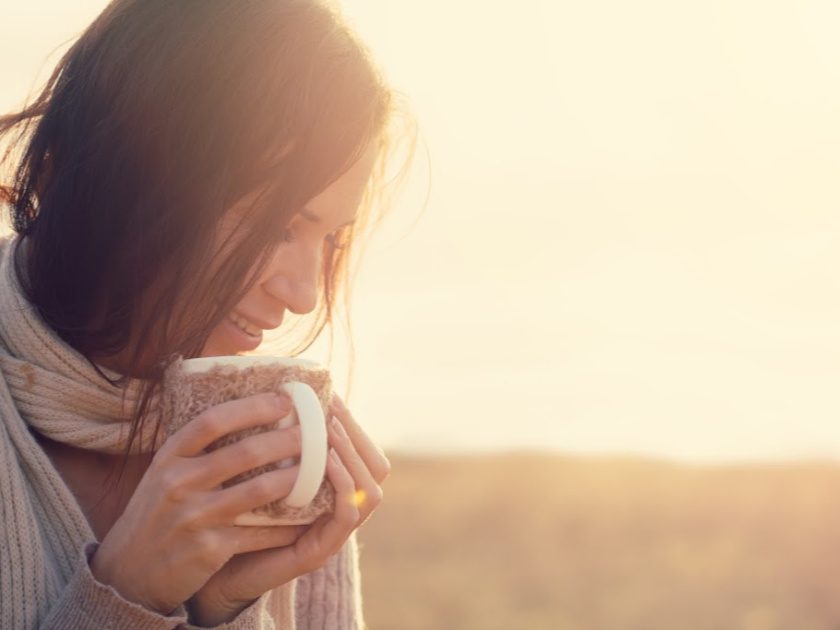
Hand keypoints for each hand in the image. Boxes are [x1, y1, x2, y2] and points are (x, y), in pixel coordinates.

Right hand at [89, 392, 308, 613]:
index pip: (213, 421)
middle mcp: (179, 483)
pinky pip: (259, 532)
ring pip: (260, 489)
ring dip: (296, 478)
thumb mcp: (164, 473)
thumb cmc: (157, 513)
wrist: (129, 573)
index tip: (285, 400)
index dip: (252, 407)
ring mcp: (194, 517)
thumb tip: (245, 411)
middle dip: (287, 440)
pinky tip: (307, 517)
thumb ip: (196, 448)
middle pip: (246, 452)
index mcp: (169, 457)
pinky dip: (286, 525)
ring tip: (320, 468)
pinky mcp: (209, 549)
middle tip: (314, 433)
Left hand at [186, 394, 390, 624]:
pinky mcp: (317, 553)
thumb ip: (276, 444)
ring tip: (330, 431)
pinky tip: (326, 463)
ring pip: (370, 492)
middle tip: (331, 408)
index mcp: (330, 492)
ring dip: (352, 456)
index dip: (352, 422)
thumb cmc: (232, 515)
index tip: (329, 395)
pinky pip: (346, 517)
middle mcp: (338, 512)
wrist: (207, 572)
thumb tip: (274, 391)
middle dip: (357, 433)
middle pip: (377, 469)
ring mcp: (332, 535)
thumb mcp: (258, 472)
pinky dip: (342, 487)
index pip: (363, 452)